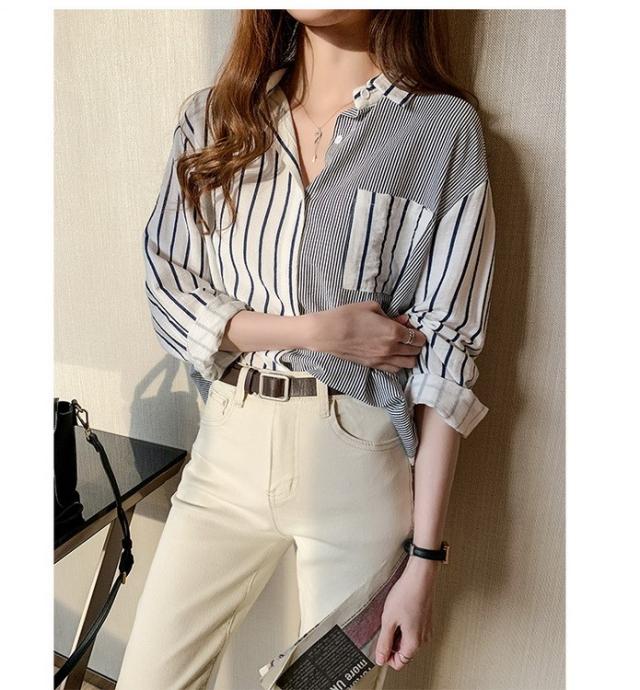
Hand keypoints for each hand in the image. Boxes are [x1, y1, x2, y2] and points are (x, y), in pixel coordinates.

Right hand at [305, 301, 426, 372]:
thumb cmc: (348, 315)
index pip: (417, 338)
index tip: (414, 329)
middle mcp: (391, 349)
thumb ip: (391, 315)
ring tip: (403, 348)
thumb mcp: (372, 307)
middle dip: (416, 345)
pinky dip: (398, 364)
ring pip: (408, 364)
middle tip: (411, 337)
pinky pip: (394, 370)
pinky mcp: (373, 365)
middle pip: (415, 352)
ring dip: (409, 356)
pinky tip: (393, 356)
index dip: (419, 333)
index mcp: (393, 332)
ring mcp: (382, 359)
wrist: (327, 333)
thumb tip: (403, 320)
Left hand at [374, 558, 437, 669]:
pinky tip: (399, 612)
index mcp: (414, 642)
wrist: (420, 577)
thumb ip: (384, 642)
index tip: (379, 647)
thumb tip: (380, 658)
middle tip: (383, 627)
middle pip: (404, 651)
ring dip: (398, 633)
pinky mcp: (426, 619)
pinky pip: (414, 630)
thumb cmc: (406, 594)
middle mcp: (423, 638)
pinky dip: (404, 625)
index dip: (387, 657)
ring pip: (408, 640)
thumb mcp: (388, 620)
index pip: (400, 663)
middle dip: (391, 643)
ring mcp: (426, 628)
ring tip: (391, 617)